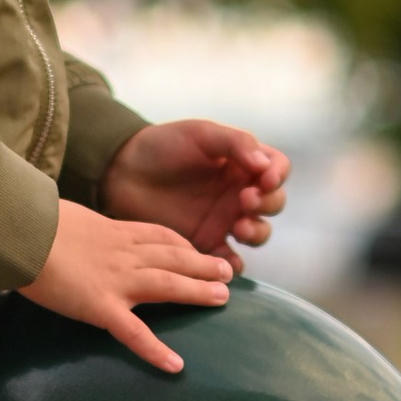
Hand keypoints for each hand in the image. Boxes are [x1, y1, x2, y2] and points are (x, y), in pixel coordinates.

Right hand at [24, 197, 233, 374]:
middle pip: (173, 257)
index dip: (182, 245)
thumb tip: (73, 234)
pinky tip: (176, 366)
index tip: (196, 251)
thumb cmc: (33, 222)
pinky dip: (156, 351)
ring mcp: (117, 281)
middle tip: (227, 273)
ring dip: (197, 291)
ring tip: (221, 298)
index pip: (159, 236)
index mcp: (114, 232)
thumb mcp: (66, 218)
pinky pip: (135, 333)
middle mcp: (124, 254)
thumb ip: (80, 231)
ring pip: (168, 285)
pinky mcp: (102, 307)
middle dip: (202, 265)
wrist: (21, 232)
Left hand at [99, 118, 289, 257]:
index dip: (278, 175)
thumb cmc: (163, 146)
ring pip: (259, 233)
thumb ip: (236, 143)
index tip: (264, 179)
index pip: (277, 169)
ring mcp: (224, 220)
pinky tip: (228, 264)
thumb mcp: (201, 134)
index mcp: (243, 163)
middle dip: (267, 204)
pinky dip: (234, 266)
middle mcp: (239, 192)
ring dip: (257, 232)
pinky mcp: (205, 244)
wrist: (122, 172)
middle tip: (245, 201)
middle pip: (273, 203)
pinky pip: (229, 260)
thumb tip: (266, 166)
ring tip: (239, 227)